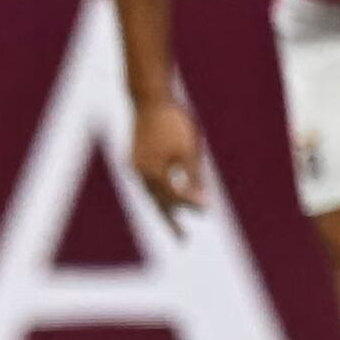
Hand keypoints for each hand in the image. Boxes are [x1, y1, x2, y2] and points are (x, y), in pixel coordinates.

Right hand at [130, 97, 210, 219]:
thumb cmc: (173, 123)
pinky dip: (155, 190)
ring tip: (172, 222)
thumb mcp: (189, 151)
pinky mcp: (132, 158)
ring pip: (150, 192)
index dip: (191, 204)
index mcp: (154, 174)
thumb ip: (193, 178)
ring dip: (162, 206)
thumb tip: (201, 202)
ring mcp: (133, 166)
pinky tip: (161, 194)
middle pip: (158, 202)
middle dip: (171, 221)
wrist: (149, 98)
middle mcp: (139, 174)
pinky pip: (145, 180)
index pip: (176, 196)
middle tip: (183, 240)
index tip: (206, 212)